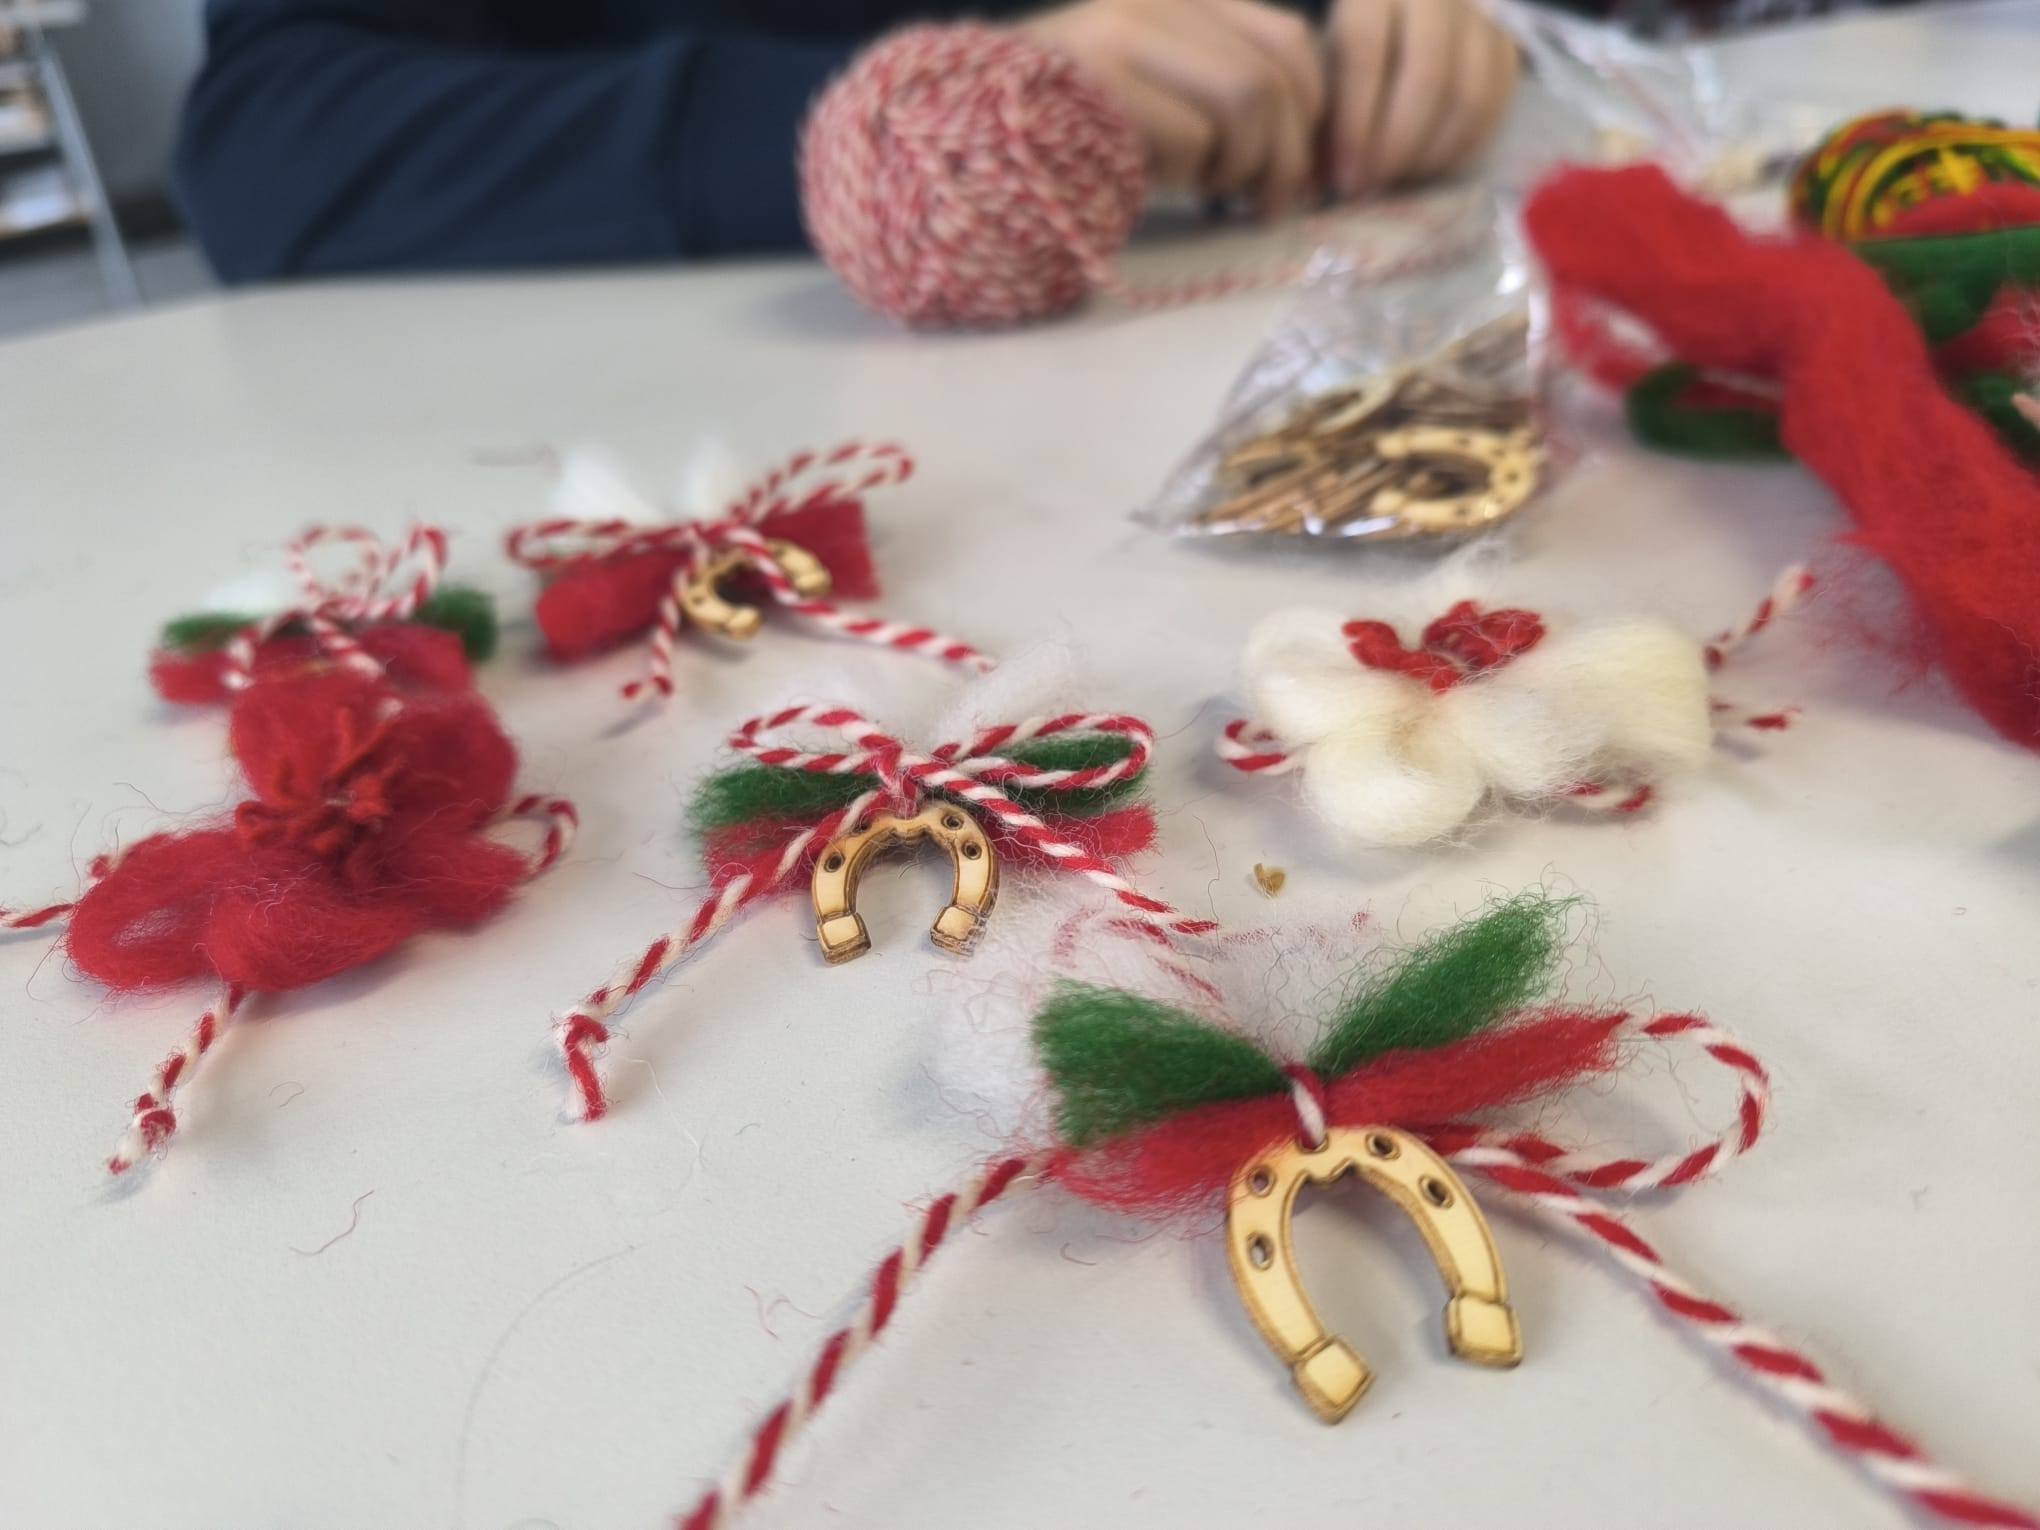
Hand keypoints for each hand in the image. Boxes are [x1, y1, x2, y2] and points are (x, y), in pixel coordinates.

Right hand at [1017, 0, 1327, 219]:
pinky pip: (1193, 133)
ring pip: (1248, 97)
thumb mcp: (1160, 105)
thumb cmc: (1072, 140)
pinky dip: (1188, 176)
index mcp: (1179, 1)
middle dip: (1286, 155)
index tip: (1299, 173)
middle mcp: (1158, 1)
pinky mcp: (1102, 74)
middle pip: (1277, 75)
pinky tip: (1156, 185)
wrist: (966, 143)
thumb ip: (1223, 100)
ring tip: (1206, 195)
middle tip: (1267, 207)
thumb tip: (1307, 155)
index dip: (1313, 115)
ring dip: (1241, 165)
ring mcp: (1126, 30)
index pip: (1290, 41)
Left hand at [1324, 0, 1518, 197]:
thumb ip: (1318, 121)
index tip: (1345, 177)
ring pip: (1468, 96)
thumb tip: (1312, 185)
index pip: (1365, 54)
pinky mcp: (1503, 47)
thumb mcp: (1324, 76)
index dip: (1355, 125)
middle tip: (1374, 186)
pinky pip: (1494, 107)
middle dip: (1397, 146)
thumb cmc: (1349, 63)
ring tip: (1399, 180)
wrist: (1401, 28)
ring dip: (1431, 154)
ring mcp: (1475, 19)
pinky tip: (1429, 169)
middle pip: (1428, 77)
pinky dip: (1461, 149)